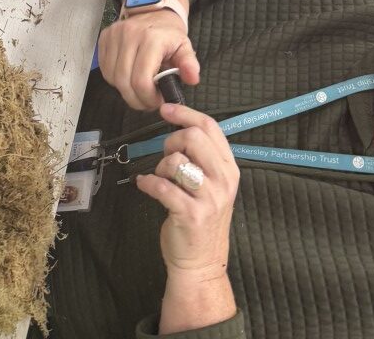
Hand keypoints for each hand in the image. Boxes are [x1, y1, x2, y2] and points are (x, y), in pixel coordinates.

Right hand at [97, 11, 199, 110]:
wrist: (155, 11)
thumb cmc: (169, 33)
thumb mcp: (185, 47)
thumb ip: (189, 64)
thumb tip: (192, 79)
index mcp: (151, 39)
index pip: (141, 81)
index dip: (148, 98)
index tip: (157, 101)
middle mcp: (130, 35)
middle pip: (124, 82)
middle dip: (135, 100)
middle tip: (147, 102)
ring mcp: (115, 35)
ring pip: (112, 77)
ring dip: (124, 91)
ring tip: (138, 90)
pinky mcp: (105, 37)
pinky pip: (105, 69)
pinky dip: (115, 79)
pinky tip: (128, 78)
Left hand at [137, 103, 238, 277]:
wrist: (202, 263)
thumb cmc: (203, 219)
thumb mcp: (213, 185)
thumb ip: (203, 158)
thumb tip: (179, 126)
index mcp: (229, 169)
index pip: (210, 127)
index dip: (185, 113)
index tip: (166, 109)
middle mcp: (223, 181)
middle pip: (193, 137)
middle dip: (171, 142)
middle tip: (166, 157)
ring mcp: (208, 199)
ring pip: (176, 161)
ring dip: (160, 166)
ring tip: (161, 178)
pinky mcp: (190, 215)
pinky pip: (162, 187)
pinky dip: (148, 182)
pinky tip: (145, 185)